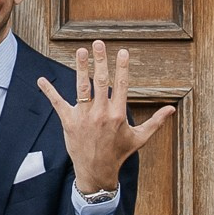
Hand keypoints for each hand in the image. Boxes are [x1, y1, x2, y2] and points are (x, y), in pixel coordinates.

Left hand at [36, 43, 168, 198]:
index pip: (122, 85)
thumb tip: (172, 109)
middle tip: (98, 43)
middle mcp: (101, 113)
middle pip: (101, 82)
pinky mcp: (69, 122)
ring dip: (80, 68)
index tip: (122, 51)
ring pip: (81, 88)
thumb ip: (156, 121)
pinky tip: (41, 79)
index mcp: (118, 114)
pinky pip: (58, 103)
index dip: (122, 67)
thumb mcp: (140, 138)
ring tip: (79, 51)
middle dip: (99, 61)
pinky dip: (49, 91)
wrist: (97, 171)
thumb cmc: (119, 153)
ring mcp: (84, 117)